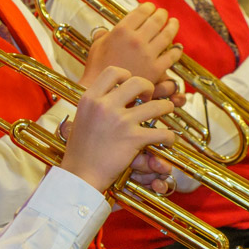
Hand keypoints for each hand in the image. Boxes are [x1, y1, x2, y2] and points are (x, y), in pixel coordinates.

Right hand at [58, 66, 175, 192]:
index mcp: (90, 98)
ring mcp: (121, 122)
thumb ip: (95, 104)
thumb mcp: (81, 118)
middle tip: (149, 98)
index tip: (130, 85)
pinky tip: (167, 139)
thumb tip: (112, 92)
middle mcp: (105, 106)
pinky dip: (169, 136)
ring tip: (166, 111)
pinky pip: (162, 132)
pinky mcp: (133, 139)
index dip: (127, 75)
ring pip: (157, 105)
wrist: (79, 176)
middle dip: (149, 88)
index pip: (113, 71)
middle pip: (138, 82)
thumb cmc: (79, 150)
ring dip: (166, 108)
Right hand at [79, 3, 181, 90]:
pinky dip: (176, 50)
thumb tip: (104, 31)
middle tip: (164, 13)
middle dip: (161, 14)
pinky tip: (177, 47)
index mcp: (121, 31)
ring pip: (166, 35)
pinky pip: (171, 56)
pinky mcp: (156, 69)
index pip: (140, 13)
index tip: (151, 7)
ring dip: (172, 27)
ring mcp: (148, 54)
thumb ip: (103, 36)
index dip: (148, 7)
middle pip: (156, 21)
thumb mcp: (96, 47)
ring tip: (174, 23)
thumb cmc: (97, 70)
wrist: (103, 93)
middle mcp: (136, 40)